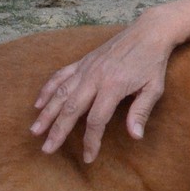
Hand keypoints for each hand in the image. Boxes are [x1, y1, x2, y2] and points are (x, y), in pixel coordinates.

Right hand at [30, 20, 172, 162]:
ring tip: (35, 130)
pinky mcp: (83, 60)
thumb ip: (141, 112)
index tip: (89, 157)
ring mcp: (86, 68)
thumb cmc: (153, 62)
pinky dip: (48, 89)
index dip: (91, 141)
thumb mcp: (154, 88)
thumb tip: (135, 136)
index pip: (96, 120)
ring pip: (61, 93)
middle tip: (47, 149)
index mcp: (113, 86)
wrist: (149, 32)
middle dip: (58, 131)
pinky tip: (38, 102)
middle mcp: (95, 77)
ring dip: (46, 113)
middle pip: (71, 108)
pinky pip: (60, 75)